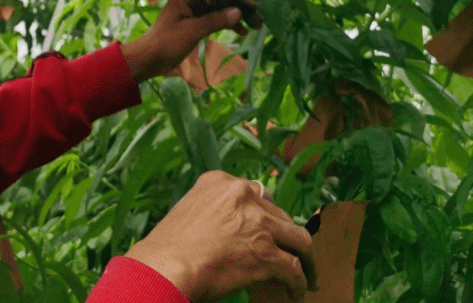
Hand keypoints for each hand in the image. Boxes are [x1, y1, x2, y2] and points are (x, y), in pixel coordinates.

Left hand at [121, 0, 260, 82]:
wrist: (148, 59)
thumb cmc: (166, 43)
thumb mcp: (192, 31)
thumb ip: (216, 20)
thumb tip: (238, 12)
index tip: (252, 5)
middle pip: (220, 0)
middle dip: (239, 8)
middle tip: (258, 19)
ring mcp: (192, 11)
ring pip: (219, 10)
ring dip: (236, 17)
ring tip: (254, 26)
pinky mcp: (193, 23)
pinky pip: (214, 19)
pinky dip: (226, 24)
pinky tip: (240, 31)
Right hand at [125, 171, 314, 302]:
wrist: (165, 266)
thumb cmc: (167, 248)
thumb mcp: (189, 212)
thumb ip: (214, 212)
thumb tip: (229, 232)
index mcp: (221, 182)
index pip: (257, 194)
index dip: (266, 214)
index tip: (269, 228)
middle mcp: (243, 196)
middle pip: (280, 215)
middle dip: (286, 236)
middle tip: (291, 251)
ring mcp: (258, 224)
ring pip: (298, 239)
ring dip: (305, 258)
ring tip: (307, 274)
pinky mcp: (267, 253)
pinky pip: (293, 267)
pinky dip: (298, 281)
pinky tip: (296, 291)